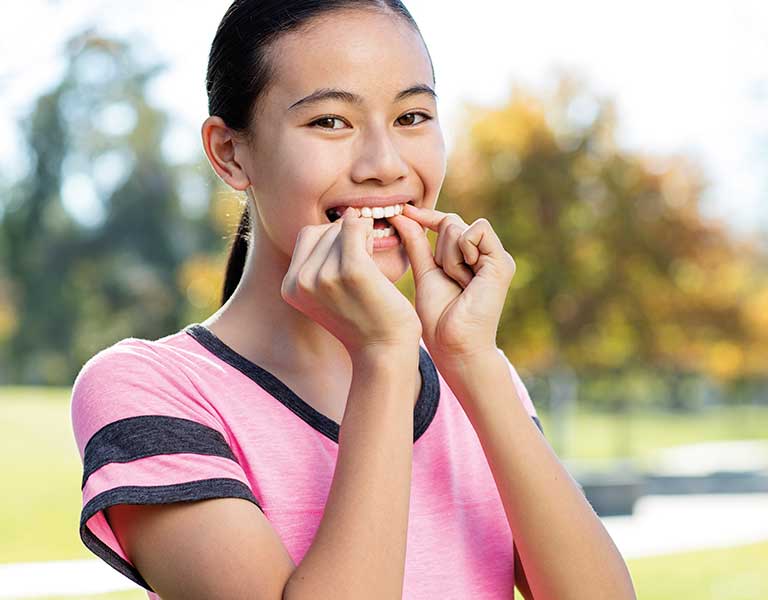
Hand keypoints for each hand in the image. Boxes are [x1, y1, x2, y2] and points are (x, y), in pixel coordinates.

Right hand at [281, 208, 421, 353]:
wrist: (384, 351)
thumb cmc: (363, 319)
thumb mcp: (328, 293)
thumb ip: (321, 262)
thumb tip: (343, 217)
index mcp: (290, 287)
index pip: (307, 236)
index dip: (332, 239)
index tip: (351, 258)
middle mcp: (301, 281)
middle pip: (323, 230)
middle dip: (346, 236)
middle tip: (365, 262)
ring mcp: (324, 275)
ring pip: (341, 228)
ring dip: (361, 235)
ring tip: (371, 263)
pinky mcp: (352, 270)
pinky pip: (356, 228)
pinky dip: (368, 231)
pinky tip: (378, 247)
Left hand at [387, 205, 515, 361]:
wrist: (454, 345)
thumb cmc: (440, 316)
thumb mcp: (425, 272)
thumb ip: (417, 244)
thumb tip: (402, 215)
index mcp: (470, 256)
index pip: (448, 222)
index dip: (426, 217)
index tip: (403, 212)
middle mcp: (486, 254)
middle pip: (451, 223)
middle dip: (439, 250)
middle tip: (449, 280)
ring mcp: (496, 258)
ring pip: (459, 227)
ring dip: (448, 257)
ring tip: (458, 283)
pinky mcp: (502, 262)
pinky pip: (475, 232)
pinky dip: (462, 251)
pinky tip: (466, 277)